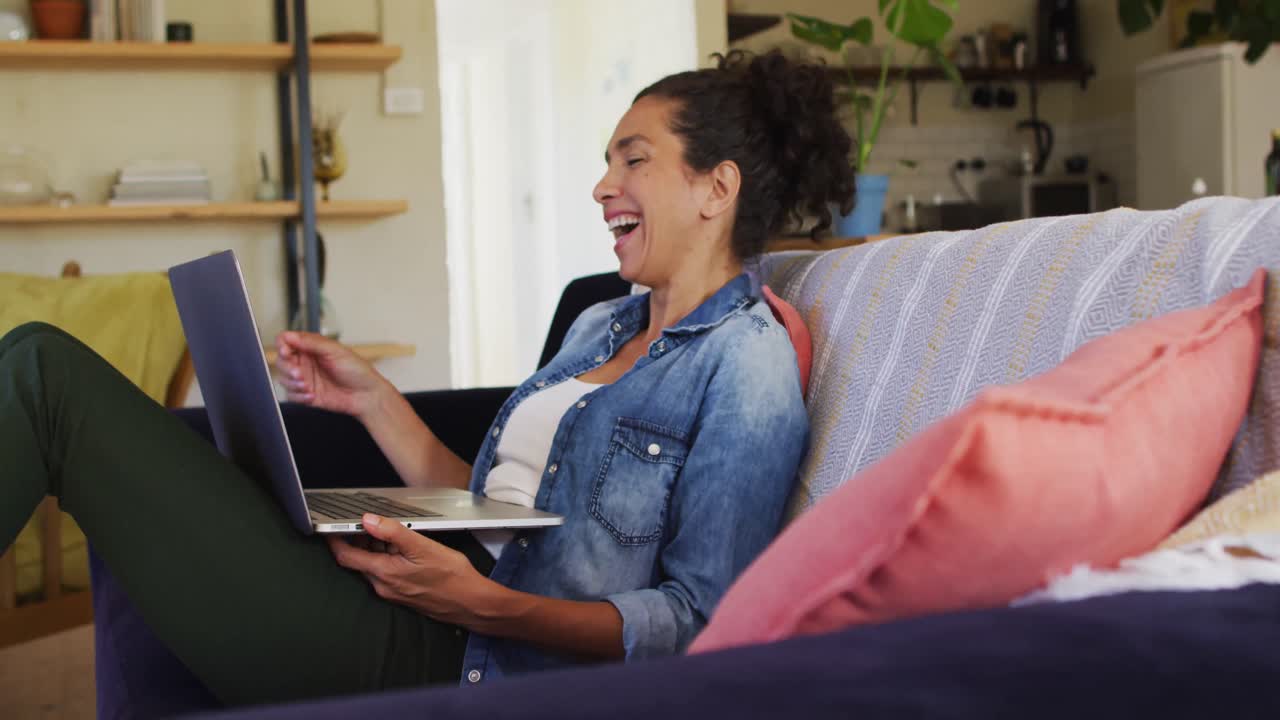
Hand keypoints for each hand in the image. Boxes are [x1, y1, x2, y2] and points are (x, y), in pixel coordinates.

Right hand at [273, 331, 385, 418]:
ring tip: (308, 386)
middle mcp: (305, 362)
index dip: (282, 345)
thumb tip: (290, 336)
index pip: (286, 341)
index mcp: (311, 347)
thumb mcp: (335, 351)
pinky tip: (312, 395)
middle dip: (288, 368)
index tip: (286, 352)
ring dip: (293, 384)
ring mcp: (305, 378)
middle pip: (281, 361)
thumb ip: (312, 343)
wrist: (366, 395)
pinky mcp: (305, 395)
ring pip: (284, 379)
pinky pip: (291, 396)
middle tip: (300, 374)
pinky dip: (299, 396)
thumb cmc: (356, 370)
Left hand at [326, 514, 502, 626]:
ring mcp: (392, 592)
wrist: (471, 603)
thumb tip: (368, 521)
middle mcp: (383, 586)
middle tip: (369, 524)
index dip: (334, 541)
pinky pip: (386, 574)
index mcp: (383, 573)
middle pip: (359, 561)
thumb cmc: (451, 577)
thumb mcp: (422, 546)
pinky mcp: (402, 595)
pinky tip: (404, 552)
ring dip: (376, 549)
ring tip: (393, 535)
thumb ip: (392, 532)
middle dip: (360, 541)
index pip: (346, 556)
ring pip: (373, 567)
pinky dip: (388, 559)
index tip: (330, 528)